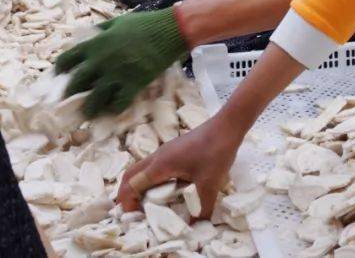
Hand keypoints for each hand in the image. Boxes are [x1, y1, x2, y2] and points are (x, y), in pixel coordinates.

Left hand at [54, 6, 186, 117]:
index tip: (60, 74)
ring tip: (87, 114)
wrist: (170, 31)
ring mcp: (117, 74)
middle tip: (70, 100)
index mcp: (95, 44)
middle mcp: (101, 61)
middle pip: (77, 83)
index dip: (61, 68)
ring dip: (89, 108)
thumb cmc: (145, 24)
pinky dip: (115, 109)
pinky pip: (119, 103)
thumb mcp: (118, 22)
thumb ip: (102, 30)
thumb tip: (91, 35)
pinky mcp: (133, 84)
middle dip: (71, 93)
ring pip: (94, 98)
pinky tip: (114, 109)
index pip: (67, 59)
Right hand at [117, 114, 242, 217]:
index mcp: (159, 165)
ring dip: (140, 186)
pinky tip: (168, 189)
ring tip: (149, 204)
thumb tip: (197, 228)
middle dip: (127, 194)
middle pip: (130, 175)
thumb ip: (202, 209)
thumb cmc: (215, 152)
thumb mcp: (210, 185)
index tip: (134, 218)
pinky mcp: (174, 150)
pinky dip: (152, 179)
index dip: (127, 203)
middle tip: (135, 212)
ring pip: (142, 169)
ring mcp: (165, 151)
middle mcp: (157, 157)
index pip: (131, 184)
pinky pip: (154, 166)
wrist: (227, 126)